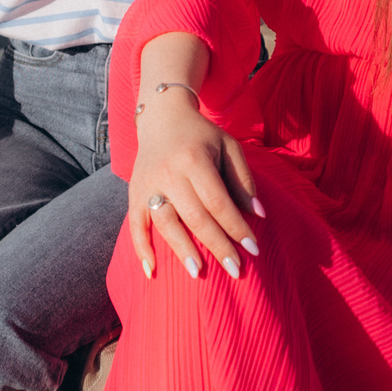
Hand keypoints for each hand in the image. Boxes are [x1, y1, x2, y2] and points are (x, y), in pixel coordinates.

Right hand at [126, 88, 262, 281]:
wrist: (161, 117)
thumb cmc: (202, 136)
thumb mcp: (228, 147)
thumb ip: (243, 180)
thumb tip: (258, 215)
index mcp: (194, 159)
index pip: (218, 201)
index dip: (236, 227)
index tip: (254, 249)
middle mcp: (169, 173)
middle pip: (194, 217)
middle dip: (217, 246)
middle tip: (236, 270)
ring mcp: (148, 184)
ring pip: (165, 223)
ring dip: (182, 250)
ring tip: (198, 273)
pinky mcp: (133, 193)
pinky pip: (135, 225)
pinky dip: (141, 249)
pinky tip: (152, 271)